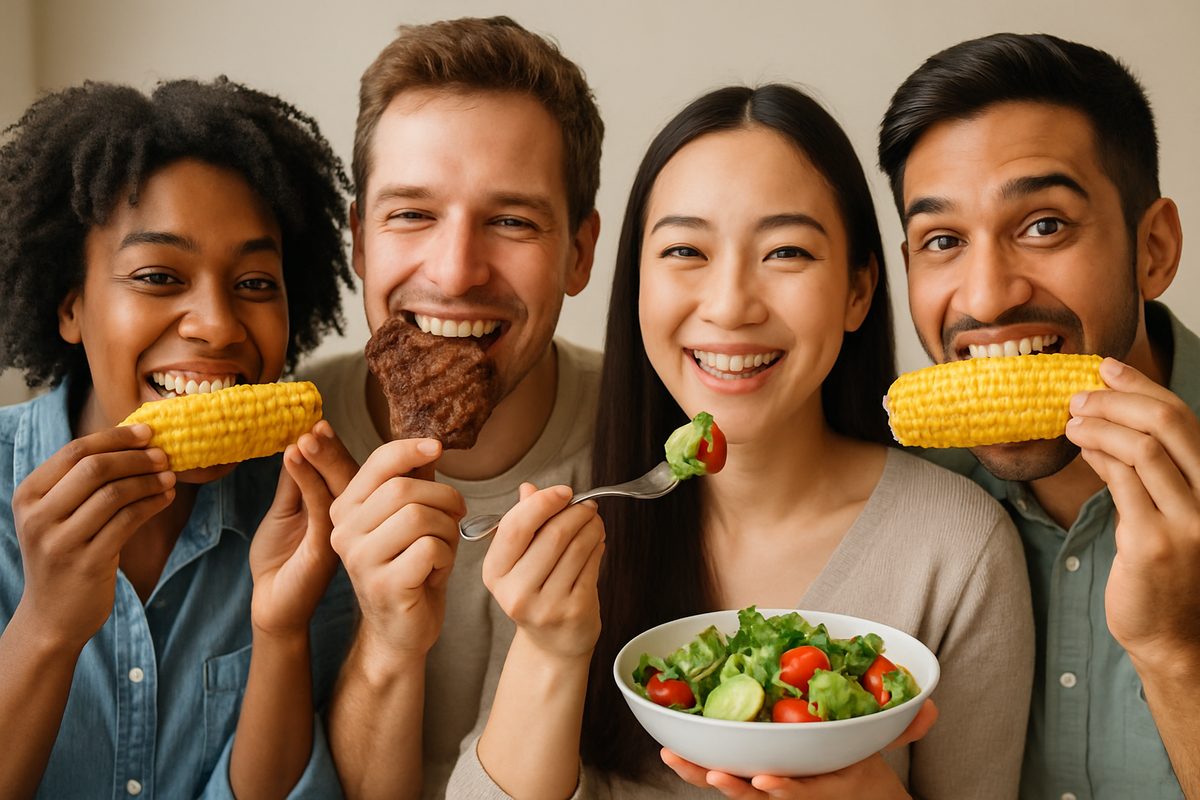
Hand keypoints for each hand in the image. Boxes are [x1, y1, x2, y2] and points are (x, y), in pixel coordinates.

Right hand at [11, 424, 175, 648]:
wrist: (52, 616)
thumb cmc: (64, 555)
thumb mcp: (57, 516)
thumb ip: (81, 482)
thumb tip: (135, 442)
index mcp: (28, 495)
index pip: (74, 451)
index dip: (115, 438)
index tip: (147, 432)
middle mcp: (39, 516)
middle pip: (95, 468)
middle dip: (135, 457)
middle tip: (164, 454)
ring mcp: (61, 541)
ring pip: (115, 494)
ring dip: (149, 480)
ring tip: (170, 476)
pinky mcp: (88, 562)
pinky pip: (128, 521)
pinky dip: (152, 504)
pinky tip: (165, 498)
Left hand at [249, 421, 358, 636]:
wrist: (273, 608)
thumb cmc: (280, 562)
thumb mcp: (284, 513)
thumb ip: (295, 483)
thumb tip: (297, 442)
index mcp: (341, 510)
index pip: (346, 470)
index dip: (336, 445)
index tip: (319, 420)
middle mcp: (349, 520)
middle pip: (352, 475)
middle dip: (333, 446)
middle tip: (316, 422)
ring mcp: (341, 535)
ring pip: (342, 489)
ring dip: (323, 458)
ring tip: (305, 435)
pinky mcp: (326, 550)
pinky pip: (322, 509)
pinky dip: (308, 482)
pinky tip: (293, 460)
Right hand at [329, 438, 463, 658]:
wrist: (402, 627)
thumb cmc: (411, 566)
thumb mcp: (409, 518)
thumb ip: (413, 482)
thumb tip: (431, 443)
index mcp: (346, 508)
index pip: (378, 463)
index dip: (411, 449)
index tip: (438, 447)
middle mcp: (344, 532)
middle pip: (404, 490)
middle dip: (444, 498)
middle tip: (456, 514)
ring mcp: (360, 561)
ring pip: (418, 517)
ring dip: (447, 529)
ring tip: (444, 547)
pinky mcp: (383, 586)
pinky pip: (429, 549)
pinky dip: (446, 557)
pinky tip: (436, 570)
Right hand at [481, 483, 604, 658]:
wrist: (552, 644)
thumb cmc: (537, 593)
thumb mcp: (519, 560)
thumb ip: (523, 523)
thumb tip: (529, 489)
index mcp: (494, 573)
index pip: (516, 526)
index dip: (543, 502)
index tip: (564, 491)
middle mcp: (515, 592)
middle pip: (552, 535)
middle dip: (576, 512)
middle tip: (587, 505)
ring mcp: (545, 605)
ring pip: (577, 548)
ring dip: (591, 527)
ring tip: (594, 522)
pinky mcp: (573, 611)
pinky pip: (592, 565)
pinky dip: (598, 547)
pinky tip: (597, 542)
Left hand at [660, 699, 937, 798]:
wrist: (851, 793)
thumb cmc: (859, 763)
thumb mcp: (882, 749)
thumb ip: (902, 728)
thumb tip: (931, 706)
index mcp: (826, 785)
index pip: (806, 793)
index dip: (787, 789)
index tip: (766, 780)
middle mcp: (792, 789)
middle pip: (757, 795)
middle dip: (733, 788)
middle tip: (711, 776)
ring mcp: (766, 785)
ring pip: (729, 787)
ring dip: (698, 773)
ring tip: (671, 755)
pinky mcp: (746, 776)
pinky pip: (717, 772)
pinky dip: (693, 761)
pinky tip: (666, 743)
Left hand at [1066, 358, 1199, 666]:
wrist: (1177, 638)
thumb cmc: (1167, 575)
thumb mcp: (1162, 513)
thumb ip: (1138, 474)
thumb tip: (1099, 432)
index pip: (1184, 417)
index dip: (1143, 386)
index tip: (1106, 366)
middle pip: (1169, 423)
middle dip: (1118, 398)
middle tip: (1078, 394)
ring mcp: (1188, 521)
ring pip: (1144, 448)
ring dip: (1099, 425)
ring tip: (1070, 421)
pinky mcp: (1153, 543)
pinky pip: (1122, 484)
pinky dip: (1097, 455)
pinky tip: (1078, 448)